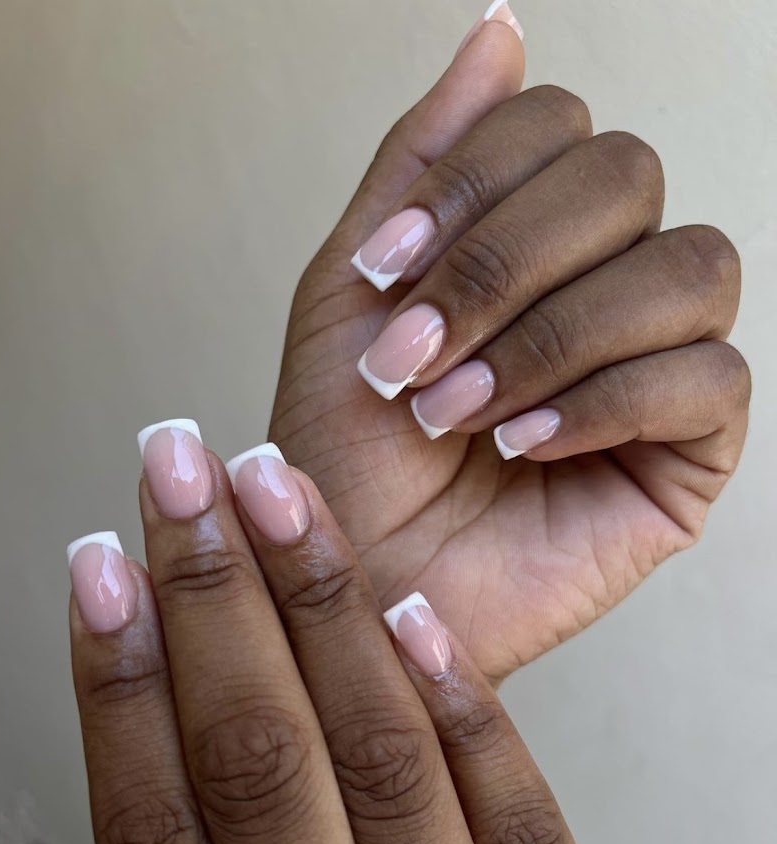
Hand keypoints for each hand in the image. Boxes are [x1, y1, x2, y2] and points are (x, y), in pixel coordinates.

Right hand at [47, 424, 637, 843]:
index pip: (159, 838)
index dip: (118, 688)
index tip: (98, 570)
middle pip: (263, 770)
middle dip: (211, 603)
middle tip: (180, 475)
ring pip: (383, 762)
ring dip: (320, 613)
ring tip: (276, 496)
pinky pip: (520, 816)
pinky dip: (462, 709)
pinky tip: (406, 610)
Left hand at [270, 12, 748, 682]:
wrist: (356, 581)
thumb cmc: (346, 450)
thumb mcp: (354, 289)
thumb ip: (424, 160)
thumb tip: (499, 26)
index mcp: (531, 238)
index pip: (559, 126)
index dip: (476, 185)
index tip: (385, 274)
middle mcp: (604, 283)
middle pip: (627, 177)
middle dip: (507, 262)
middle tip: (420, 353)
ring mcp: (657, 363)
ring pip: (685, 267)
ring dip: (553, 334)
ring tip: (461, 412)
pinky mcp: (688, 450)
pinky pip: (706, 379)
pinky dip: (603, 400)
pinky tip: (522, 445)